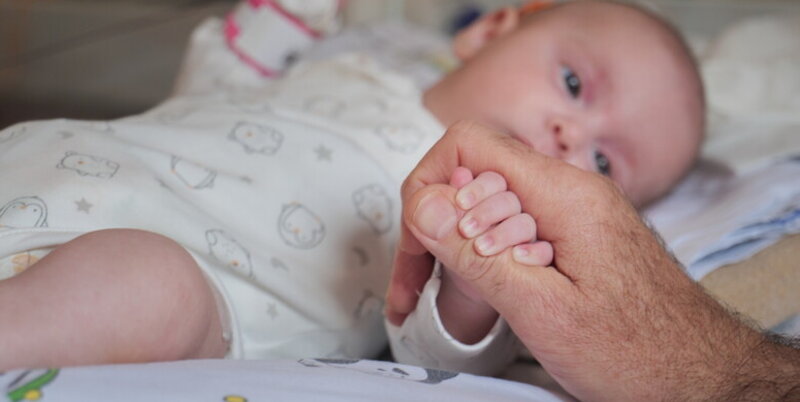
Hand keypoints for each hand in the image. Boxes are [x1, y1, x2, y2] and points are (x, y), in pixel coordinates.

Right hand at [386, 121, 798, 399]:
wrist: (704, 375)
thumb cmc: (637, 354)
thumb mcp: (543, 311)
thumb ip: (478, 253)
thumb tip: (424, 203)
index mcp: (563, 194)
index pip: (468, 146)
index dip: (427, 187)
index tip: (418, 246)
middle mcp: (569, 189)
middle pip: (473, 176)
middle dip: (432, 227)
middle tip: (415, 290)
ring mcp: (575, 209)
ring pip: (490, 202)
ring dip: (456, 244)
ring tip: (443, 297)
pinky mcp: (577, 232)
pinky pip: (514, 223)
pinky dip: (485, 254)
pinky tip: (483, 293)